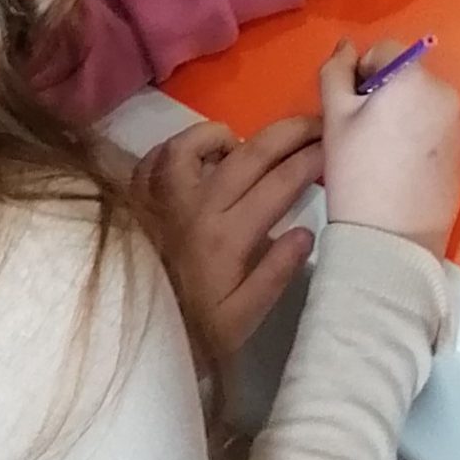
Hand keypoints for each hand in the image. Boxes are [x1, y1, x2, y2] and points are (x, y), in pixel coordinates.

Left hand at [130, 115, 321, 361]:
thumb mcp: (241, 319)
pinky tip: (198, 157)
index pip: (281, 182)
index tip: (333, 147)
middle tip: (315, 124)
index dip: (312, 159)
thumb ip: (275, 274)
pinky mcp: (137, 196)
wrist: (126, 335)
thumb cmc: (192, 329)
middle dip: (291, 132)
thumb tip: (306, 232)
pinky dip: (181, 147)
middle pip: (251, 152)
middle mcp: (196, 205)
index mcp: (228, 236)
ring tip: (246, 145)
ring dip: (230, 135)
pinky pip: (158, 155)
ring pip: (196, 142)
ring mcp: (162, 196)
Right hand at [321, 38, 459, 256]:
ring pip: (421, 102)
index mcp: (415, 79)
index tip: (350, 110)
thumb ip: (335, 72)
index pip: (384, 51)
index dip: (360, 75)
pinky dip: (418, 136)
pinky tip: (402, 168)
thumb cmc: (357, 174)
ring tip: (382, 154)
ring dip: (401, 114)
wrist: (393, 239)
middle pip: (406, 76)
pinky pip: (436, 127)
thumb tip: (345, 46)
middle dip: (383, 94)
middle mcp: (446, 93)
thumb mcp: (335, 119)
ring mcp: (459, 124)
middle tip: (362, 134)